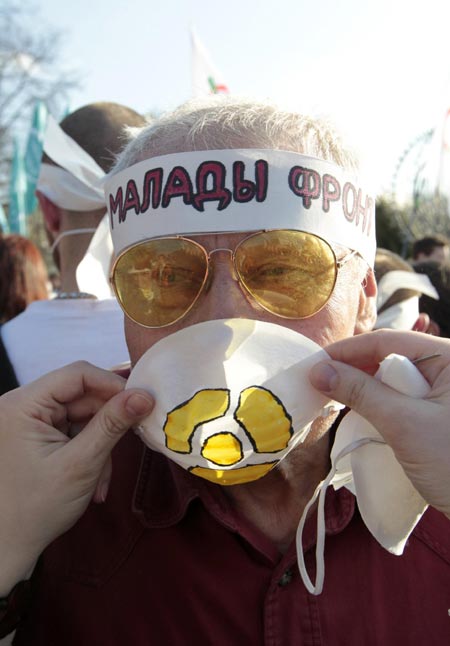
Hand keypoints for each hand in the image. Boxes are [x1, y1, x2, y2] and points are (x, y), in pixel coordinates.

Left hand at [0, 361, 152, 594]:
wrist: (8, 547)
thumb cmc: (36, 509)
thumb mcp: (81, 464)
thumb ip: (112, 425)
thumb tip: (144, 395)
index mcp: (22, 405)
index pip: (77, 375)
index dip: (112, 385)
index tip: (142, 402)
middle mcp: (24, 406)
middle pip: (82, 395)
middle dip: (108, 422)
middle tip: (133, 438)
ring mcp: (31, 421)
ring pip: (84, 415)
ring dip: (101, 443)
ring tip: (102, 478)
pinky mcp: (40, 435)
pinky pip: (76, 431)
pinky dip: (91, 452)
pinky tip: (94, 481)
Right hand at [309, 329, 449, 518]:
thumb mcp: (404, 424)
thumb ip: (361, 393)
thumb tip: (319, 371)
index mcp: (449, 358)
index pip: (388, 340)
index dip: (347, 350)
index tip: (314, 364)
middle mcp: (448, 368)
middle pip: (391, 356)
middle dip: (355, 369)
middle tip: (320, 384)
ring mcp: (446, 392)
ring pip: (395, 379)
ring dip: (366, 389)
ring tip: (335, 399)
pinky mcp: (441, 413)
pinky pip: (403, 398)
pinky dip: (381, 405)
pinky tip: (361, 414)